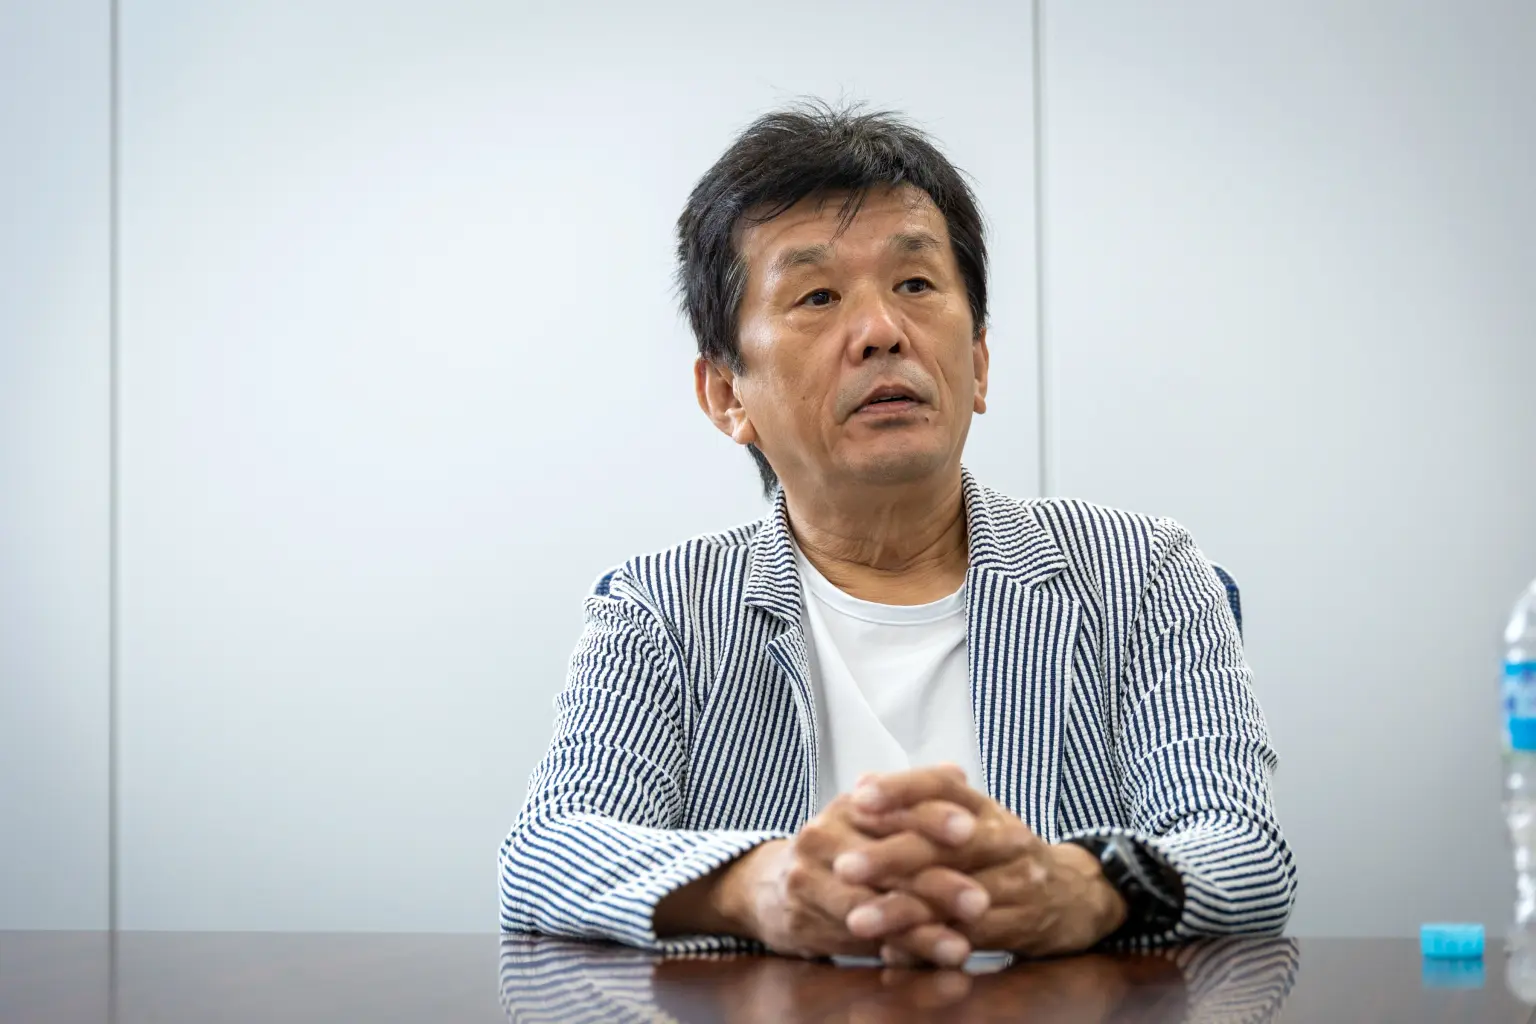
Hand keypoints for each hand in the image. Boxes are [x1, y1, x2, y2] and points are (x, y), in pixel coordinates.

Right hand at [653, 791, 988, 960]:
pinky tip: (926, 961)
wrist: (768, 887)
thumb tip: (957, 773)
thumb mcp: (869, 817)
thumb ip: (913, 802)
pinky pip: (858, 938)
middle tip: (980, 901)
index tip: (971, 828)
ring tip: (960, 948)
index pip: (895, 805)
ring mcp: (809, 877)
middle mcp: (824, 834)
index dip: (933, 816)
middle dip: (938, 883)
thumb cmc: (838, 850)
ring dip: (921, 931)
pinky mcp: (802, 917)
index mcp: (850, 805)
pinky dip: (898, 952)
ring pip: (873, 905)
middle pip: (887, 860)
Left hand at [834, 765, 1127, 959]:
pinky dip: (925, 946)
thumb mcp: (971, 816)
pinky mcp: (1018, 925)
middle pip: (942, 844)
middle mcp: (1002, 838)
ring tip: (858, 920)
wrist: (1075, 895)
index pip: (941, 786)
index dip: (900, 790)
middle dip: (889, 856)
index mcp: (983, 806)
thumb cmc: (1002, 852)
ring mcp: (1014, 883)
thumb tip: (862, 782)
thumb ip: (918, 801)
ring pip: (951, 896)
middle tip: (843, 866)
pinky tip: (891, 952)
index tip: (858, 798)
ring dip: (901, 911)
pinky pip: (967, 936)